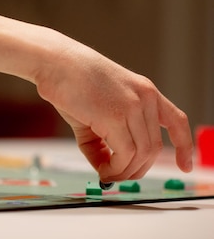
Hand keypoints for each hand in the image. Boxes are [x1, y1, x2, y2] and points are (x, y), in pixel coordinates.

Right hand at [36, 43, 192, 181]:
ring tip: (106, 174)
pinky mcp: (115, 117)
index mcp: (145, 92)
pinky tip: (103, 170)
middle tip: (117, 176)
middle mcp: (145, 98)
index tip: (184, 165)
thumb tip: (106, 170)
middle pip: (155, 147)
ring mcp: (132, 107)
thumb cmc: (70, 80)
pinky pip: (125, 154)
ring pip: (142, 154)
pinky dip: (115, 168)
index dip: (184, 146)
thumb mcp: (95, 111)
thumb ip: (104, 141)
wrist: (54, 62)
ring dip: (125, 171)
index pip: (176, 120)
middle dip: (137, 169)